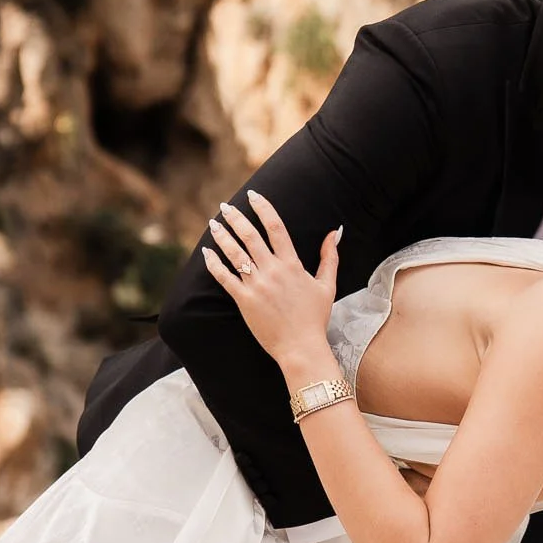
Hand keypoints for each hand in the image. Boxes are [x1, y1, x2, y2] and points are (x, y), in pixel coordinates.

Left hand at [204, 192, 340, 374]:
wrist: (301, 347)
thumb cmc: (315, 318)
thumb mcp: (327, 285)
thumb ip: (330, 257)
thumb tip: (335, 233)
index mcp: (292, 264)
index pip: (276, 227)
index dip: (263, 208)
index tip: (253, 196)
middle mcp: (273, 270)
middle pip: (250, 236)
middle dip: (235, 217)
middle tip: (225, 206)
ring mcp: (257, 285)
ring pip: (235, 253)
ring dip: (222, 236)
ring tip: (213, 224)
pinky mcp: (244, 300)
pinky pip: (225, 277)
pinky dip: (214, 263)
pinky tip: (207, 252)